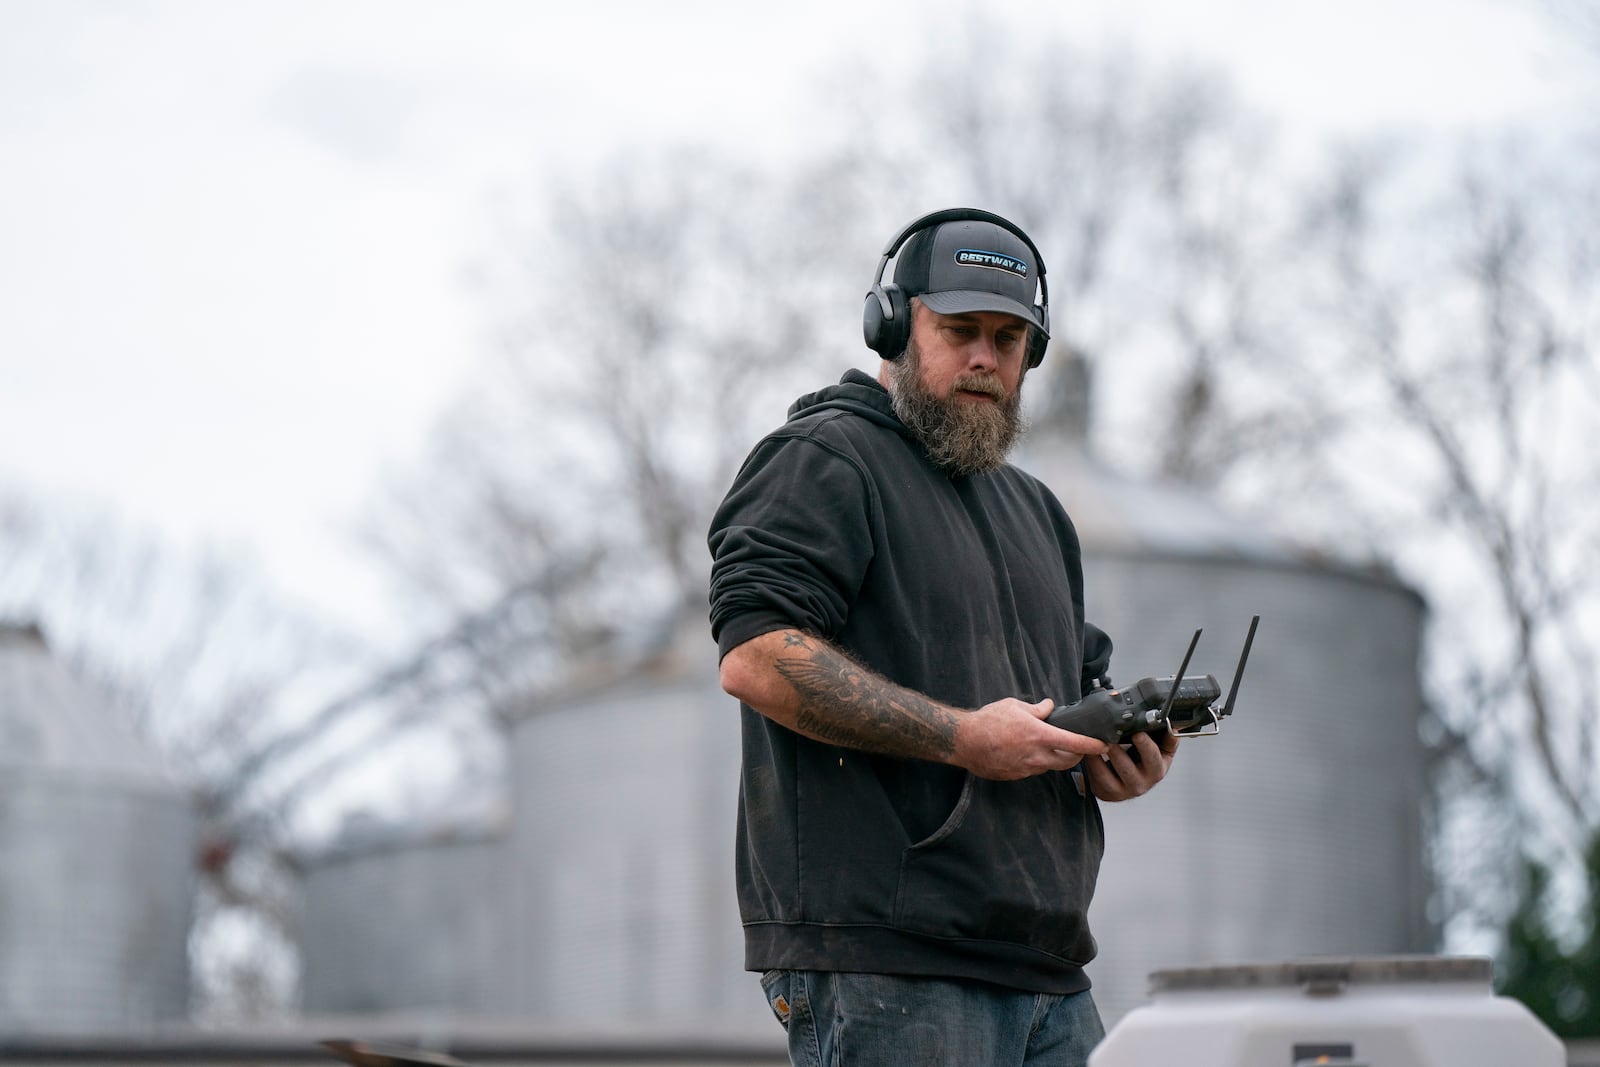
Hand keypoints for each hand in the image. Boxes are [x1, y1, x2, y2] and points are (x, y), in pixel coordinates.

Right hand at [952, 697, 1109, 780]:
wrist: (964, 741)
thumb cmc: (988, 721)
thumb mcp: (1014, 706)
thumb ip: (1036, 709)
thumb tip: (1049, 707)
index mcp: (1039, 735)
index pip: (1075, 743)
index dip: (1092, 745)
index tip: (1103, 745)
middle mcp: (1036, 755)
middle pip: (1068, 761)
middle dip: (1077, 755)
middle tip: (1079, 747)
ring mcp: (1026, 768)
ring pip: (1050, 767)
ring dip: (1055, 759)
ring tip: (1049, 747)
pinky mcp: (1016, 776)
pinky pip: (1033, 770)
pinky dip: (1037, 762)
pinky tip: (1027, 752)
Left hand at [1083, 730, 1178, 800]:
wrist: (1128, 777)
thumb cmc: (1144, 761)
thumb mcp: (1160, 749)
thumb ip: (1167, 738)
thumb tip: (1173, 727)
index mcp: (1157, 770)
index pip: (1153, 759)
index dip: (1145, 746)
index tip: (1137, 733)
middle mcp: (1141, 784)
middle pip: (1128, 768)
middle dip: (1118, 752)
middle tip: (1110, 739)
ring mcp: (1122, 791)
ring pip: (1108, 776)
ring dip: (1099, 758)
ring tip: (1096, 744)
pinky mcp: (1107, 793)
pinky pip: (1095, 779)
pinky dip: (1090, 764)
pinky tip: (1087, 752)